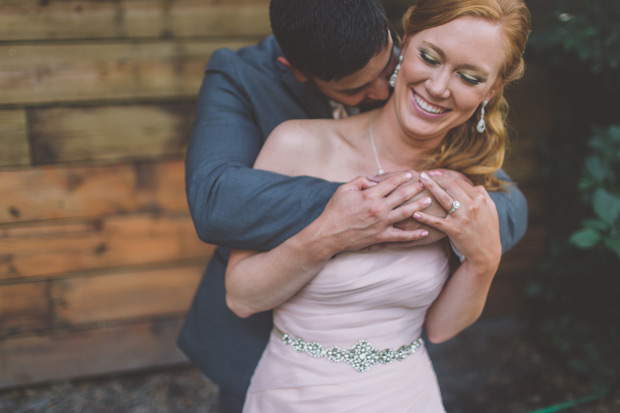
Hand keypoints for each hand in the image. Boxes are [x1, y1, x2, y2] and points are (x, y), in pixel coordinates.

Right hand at [311, 171, 433, 255]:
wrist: (329, 234)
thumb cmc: (335, 210)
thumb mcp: (344, 189)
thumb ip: (360, 181)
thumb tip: (374, 180)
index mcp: (370, 195)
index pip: (391, 183)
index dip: (402, 177)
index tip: (410, 174)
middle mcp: (378, 208)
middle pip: (402, 195)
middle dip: (415, 188)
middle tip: (426, 182)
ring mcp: (381, 223)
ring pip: (406, 213)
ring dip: (419, 206)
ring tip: (428, 200)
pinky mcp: (381, 236)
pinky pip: (401, 236)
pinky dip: (413, 235)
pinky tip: (424, 232)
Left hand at [413, 170, 500, 271]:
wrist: (486, 252)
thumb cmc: (488, 230)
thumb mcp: (491, 210)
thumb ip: (484, 196)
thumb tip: (475, 185)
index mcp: (479, 198)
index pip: (459, 182)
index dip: (445, 176)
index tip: (435, 173)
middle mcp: (471, 205)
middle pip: (450, 186)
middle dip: (436, 178)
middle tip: (424, 174)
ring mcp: (462, 218)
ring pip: (443, 198)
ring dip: (430, 187)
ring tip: (420, 180)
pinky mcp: (454, 230)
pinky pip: (437, 222)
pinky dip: (425, 217)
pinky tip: (415, 213)